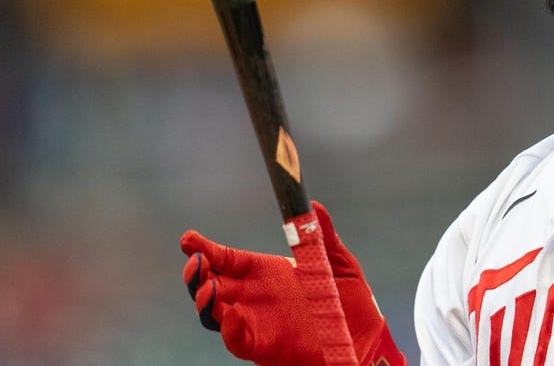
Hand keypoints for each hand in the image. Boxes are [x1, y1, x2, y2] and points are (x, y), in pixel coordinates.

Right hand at [181, 202, 404, 365]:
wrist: (365, 338)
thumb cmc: (350, 299)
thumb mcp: (339, 262)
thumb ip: (322, 236)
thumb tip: (314, 206)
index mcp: (266, 272)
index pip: (227, 259)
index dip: (206, 249)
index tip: (188, 239)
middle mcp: (254, 296)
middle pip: (211, 284)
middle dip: (196, 274)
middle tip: (195, 262)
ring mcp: (256, 322)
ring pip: (215, 314)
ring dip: (206, 301)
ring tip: (207, 288)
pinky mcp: (264, 346)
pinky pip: (237, 341)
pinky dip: (229, 330)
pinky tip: (229, 316)